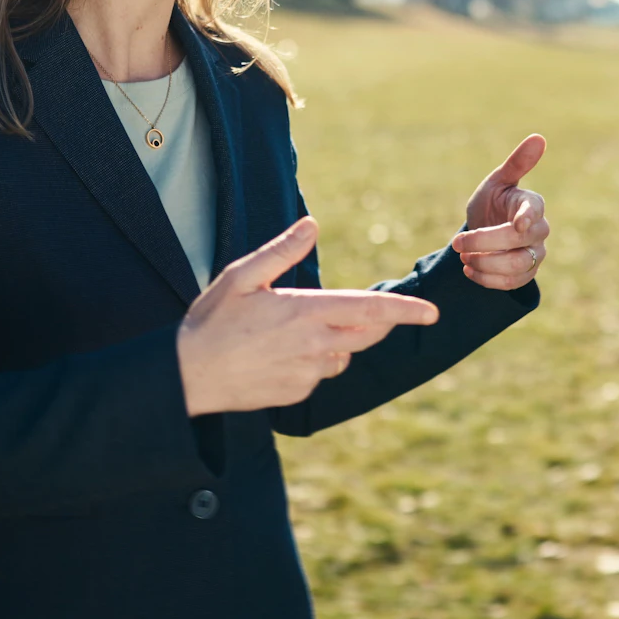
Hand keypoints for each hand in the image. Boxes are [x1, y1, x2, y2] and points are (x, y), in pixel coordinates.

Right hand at [176, 217, 439, 416]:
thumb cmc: (211, 321)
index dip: (406, 311)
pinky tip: (279, 354)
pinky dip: (314, 361)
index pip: (370, 311)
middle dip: (378, 323)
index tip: (432, 312)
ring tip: (295, 330)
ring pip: (343, 356)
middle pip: (367, 335)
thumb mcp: (241, 277)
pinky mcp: (297, 393)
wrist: (186, 376)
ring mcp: (307, 373)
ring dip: (338, 342)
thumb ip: (281, 251)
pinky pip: (320, 374)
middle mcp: (314, 345)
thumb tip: (312, 225)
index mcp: (306, 312)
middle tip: (370, 311)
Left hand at [455, 134, 549, 290]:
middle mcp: (539, 230)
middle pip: (520, 242)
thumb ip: (517, 163)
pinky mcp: (526, 273)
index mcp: (532, 203)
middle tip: (458, 243)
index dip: (527, 218)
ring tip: (464, 258)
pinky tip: (469, 269)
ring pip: (518, 266)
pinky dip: (488, 279)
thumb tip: (538, 137)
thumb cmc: (494, 200)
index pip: (535, 210)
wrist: (487, 228)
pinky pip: (512, 283)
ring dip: (487, 264)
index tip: (516, 226)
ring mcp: (535, 254)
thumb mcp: (497, 181)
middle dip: (485, 243)